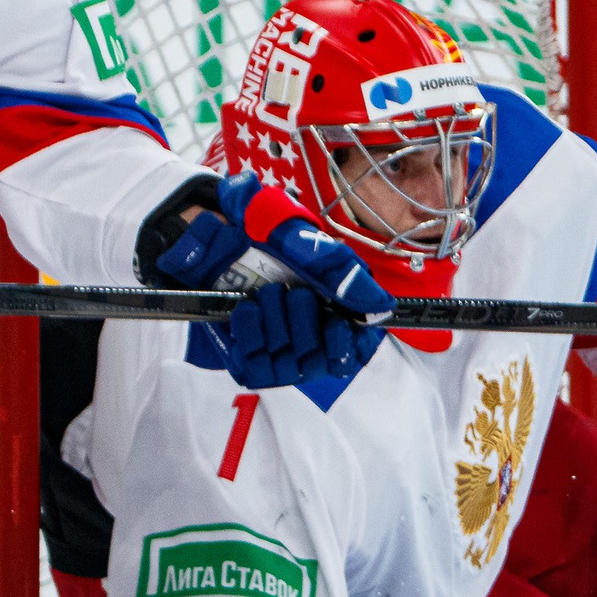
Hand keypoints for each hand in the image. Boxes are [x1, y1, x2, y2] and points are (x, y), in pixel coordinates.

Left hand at [150, 173, 394, 388]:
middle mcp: (305, 334)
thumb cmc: (265, 231)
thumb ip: (344, 274)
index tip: (338, 325)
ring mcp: (274, 348)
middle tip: (291, 292)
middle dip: (306, 324)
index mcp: (331, 310)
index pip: (353, 352)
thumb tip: (383, 307)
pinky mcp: (244, 357)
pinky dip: (252, 338)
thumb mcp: (307, 242)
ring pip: (290, 368)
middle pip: (320, 361)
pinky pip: (256, 370)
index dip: (347, 347)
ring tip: (264, 296)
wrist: (213, 226)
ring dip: (279, 329)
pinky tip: (246, 311)